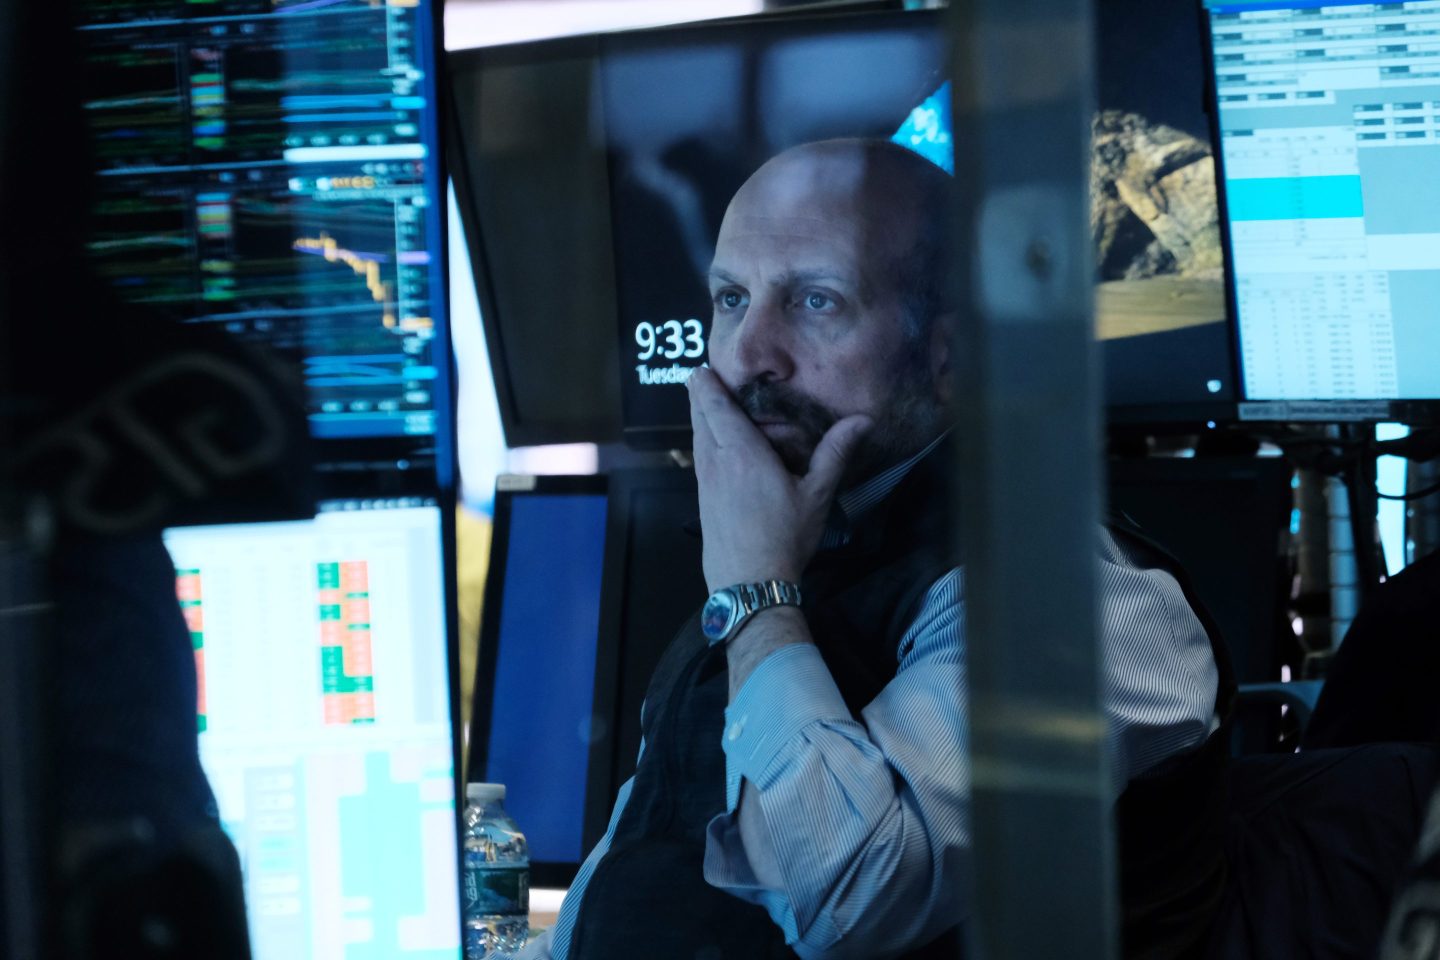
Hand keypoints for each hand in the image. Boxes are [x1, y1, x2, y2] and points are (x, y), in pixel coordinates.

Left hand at [687, 367, 869, 590]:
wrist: (749, 584)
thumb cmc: (785, 537)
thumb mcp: (817, 494)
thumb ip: (835, 453)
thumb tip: (862, 420)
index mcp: (740, 451)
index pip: (715, 406)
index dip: (706, 384)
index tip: (703, 366)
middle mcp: (715, 460)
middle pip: (699, 417)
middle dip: (700, 394)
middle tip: (707, 376)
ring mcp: (704, 481)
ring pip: (696, 437)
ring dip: (700, 418)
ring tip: (711, 404)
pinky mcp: (702, 499)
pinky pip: (699, 457)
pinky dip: (703, 440)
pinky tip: (717, 445)